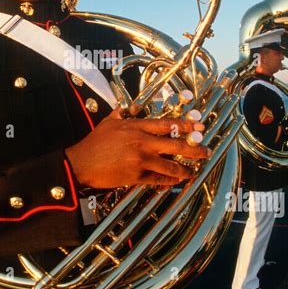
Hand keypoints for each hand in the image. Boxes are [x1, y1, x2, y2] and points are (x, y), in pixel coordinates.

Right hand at [65, 106, 209, 188]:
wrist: (81, 164)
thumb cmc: (94, 143)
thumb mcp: (109, 122)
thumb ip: (123, 113)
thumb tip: (134, 107)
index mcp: (136, 127)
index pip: (167, 125)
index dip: (186, 126)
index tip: (199, 127)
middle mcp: (142, 142)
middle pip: (175, 145)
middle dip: (194, 149)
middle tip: (206, 151)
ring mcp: (140, 160)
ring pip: (170, 166)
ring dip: (184, 170)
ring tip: (193, 171)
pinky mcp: (136, 176)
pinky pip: (158, 179)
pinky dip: (168, 181)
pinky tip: (175, 181)